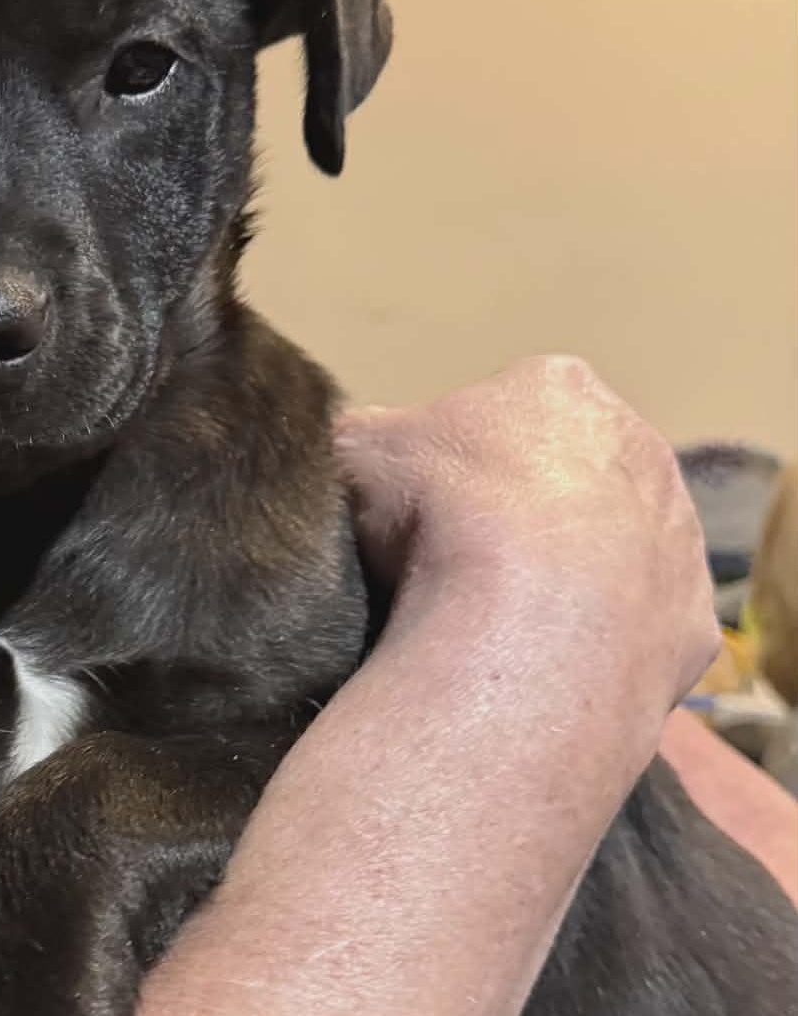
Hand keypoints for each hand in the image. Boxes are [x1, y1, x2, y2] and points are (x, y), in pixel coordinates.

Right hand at [337, 355, 719, 724]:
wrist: (525, 625)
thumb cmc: (437, 513)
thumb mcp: (355, 450)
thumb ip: (363, 436)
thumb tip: (366, 450)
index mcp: (557, 387)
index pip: (508, 406)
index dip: (463, 454)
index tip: (431, 500)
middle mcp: (638, 444)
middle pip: (570, 472)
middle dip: (527, 508)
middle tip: (466, 558)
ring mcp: (679, 533)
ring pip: (616, 547)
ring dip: (573, 574)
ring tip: (506, 619)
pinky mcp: (694, 619)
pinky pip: (640, 624)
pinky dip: (601, 640)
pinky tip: (551, 661)